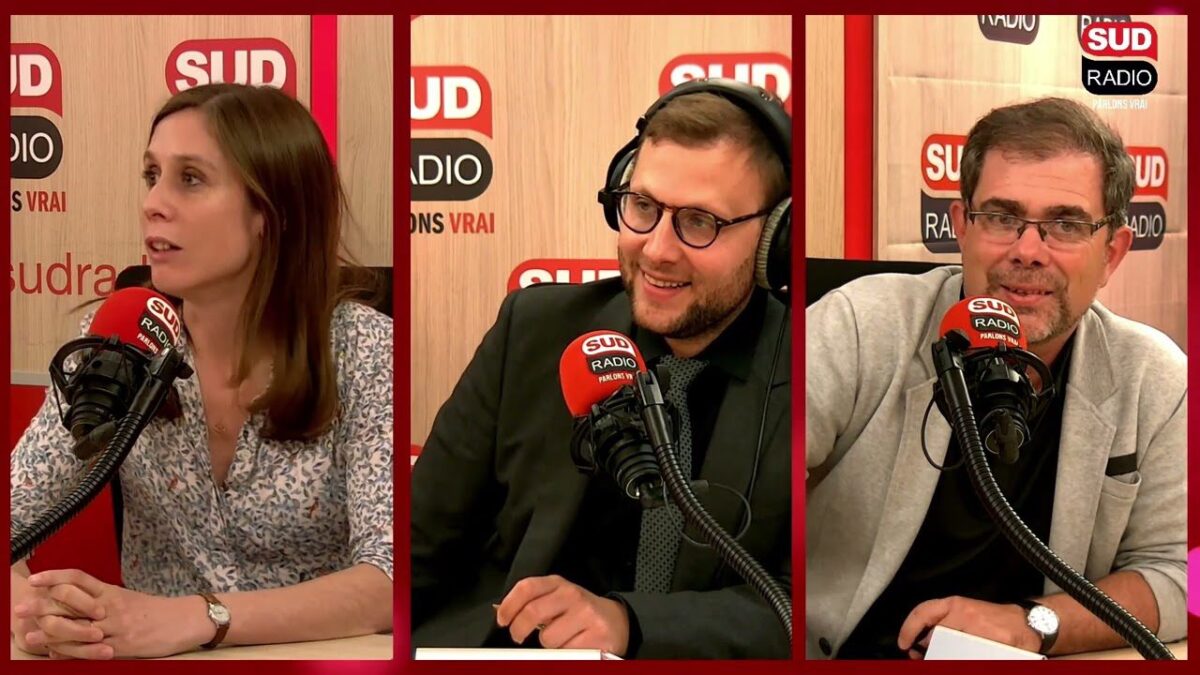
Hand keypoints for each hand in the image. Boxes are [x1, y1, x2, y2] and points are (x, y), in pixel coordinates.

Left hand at [18, 569, 203, 658]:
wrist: (184, 620)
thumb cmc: (155, 611)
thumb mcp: (128, 599)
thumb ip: (103, 600)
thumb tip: (77, 603)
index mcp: (111, 592)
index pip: (79, 579)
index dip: (56, 577)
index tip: (35, 579)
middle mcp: (110, 607)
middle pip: (71, 603)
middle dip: (43, 606)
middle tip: (20, 609)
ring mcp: (115, 627)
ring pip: (77, 629)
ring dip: (49, 634)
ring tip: (29, 636)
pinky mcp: (122, 646)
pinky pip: (91, 651)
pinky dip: (71, 653)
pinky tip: (55, 655)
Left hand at [496, 575, 629, 655]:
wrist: (616, 621)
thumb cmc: (580, 612)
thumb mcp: (558, 599)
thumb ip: (535, 602)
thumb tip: (505, 614)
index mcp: (559, 584)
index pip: (527, 587)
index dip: (509, 605)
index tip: (502, 620)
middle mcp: (573, 595)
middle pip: (533, 612)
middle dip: (519, 630)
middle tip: (518, 636)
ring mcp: (586, 614)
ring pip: (548, 638)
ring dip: (548, 646)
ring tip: (560, 640)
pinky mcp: (598, 635)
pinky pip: (567, 653)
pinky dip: (566, 655)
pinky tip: (575, 647)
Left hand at [898, 596, 1038, 658]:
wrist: (1028, 622)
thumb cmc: (993, 620)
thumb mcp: (965, 614)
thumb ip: (944, 625)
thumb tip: (920, 644)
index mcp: (956, 605)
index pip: (924, 612)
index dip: (909, 629)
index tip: (903, 644)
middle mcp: (966, 614)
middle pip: (936, 637)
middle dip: (931, 651)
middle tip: (927, 659)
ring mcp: (981, 630)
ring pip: (952, 650)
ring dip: (948, 657)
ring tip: (956, 656)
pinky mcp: (996, 644)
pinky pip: (972, 658)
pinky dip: (964, 660)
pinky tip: (971, 660)